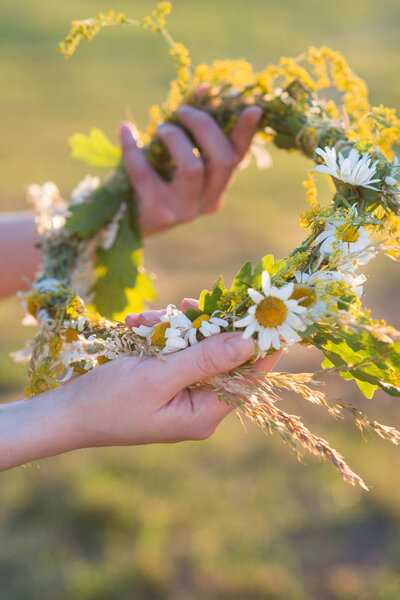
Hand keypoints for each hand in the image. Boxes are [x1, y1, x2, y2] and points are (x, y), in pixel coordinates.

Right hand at [0, 300, 279, 470]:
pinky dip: (158, 336)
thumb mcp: (159, 376)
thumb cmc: (109, 401)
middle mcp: (198, 406)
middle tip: (186, 304)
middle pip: (220, 358)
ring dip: (172, 328)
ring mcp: (181, 394)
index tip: (266, 313)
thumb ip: (206, 359)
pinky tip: (136, 325)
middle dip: (201, 328)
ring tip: (142, 320)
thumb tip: (250, 342)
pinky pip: (174, 352)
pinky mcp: (164, 383)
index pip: (248, 378)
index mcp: (204, 414)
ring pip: (195, 349)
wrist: (64, 414)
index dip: (260, 346)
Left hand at [119, 104, 261, 236]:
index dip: (246, 133)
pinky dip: (132, 147)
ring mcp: (184, 211)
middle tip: (183, 111)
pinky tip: (125, 130)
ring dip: (175, 138)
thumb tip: (205, 89)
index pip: (237, 158)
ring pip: (192, 167)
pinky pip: (146, 173)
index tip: (253, 108)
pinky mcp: (158, 215)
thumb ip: (191, 130)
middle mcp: (207, 202)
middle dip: (204, 126)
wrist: (122, 222)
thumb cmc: (151, 181)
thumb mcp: (175, 157)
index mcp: (216, 188)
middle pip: (222, 160)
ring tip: (161, 128)